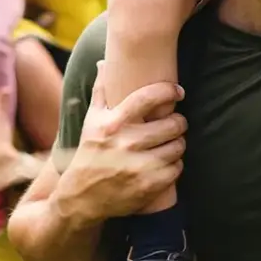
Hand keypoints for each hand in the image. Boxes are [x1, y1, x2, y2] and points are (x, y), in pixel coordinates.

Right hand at [56, 64, 186, 224]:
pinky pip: (176, 168)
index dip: (169, 91)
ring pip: (178, 146)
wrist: (81, 197)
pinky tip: (168, 161)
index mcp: (112, 123)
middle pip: (172, 124)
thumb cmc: (90, 152)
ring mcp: (138, 166)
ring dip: (179, 143)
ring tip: (172, 142)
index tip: (178, 92)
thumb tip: (104, 62)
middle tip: (177, 123)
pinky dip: (176, 164)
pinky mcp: (148, 186)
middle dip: (179, 122)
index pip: (148, 98)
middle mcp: (125, 143)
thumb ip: (101, 90)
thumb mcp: (91, 120)